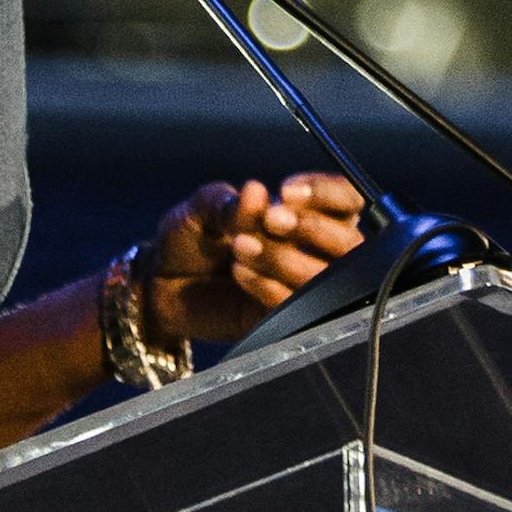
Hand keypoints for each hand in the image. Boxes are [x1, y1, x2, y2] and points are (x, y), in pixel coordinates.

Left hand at [142, 172, 365, 346]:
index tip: (286, 191)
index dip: (326, 193)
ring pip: (327, 277)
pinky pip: (296, 307)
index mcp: (306, 214)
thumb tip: (256, 193)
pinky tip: (240, 272)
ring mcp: (303, 288)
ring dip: (286, 257)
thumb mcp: (204, 207)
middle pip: (350, 242)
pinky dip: (270, 287)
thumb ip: (231, 202)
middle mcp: (314, 251)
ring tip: (240, 245)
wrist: (161, 282)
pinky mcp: (285, 320)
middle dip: (312, 227)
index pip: (345, 200)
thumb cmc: (191, 236)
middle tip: (271, 219)